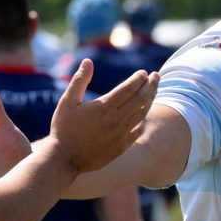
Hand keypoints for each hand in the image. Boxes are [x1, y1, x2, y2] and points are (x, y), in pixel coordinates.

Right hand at [50, 58, 158, 172]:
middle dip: (151, 85)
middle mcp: (116, 120)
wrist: (64, 159)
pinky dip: (144, 118)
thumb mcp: (68, 101)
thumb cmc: (63, 128)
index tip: (143, 72)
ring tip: (154, 89)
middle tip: (157, 75)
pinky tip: (144, 111)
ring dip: (151, 99)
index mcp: (104, 107)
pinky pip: (139, 129)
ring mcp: (122, 134)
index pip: (129, 88)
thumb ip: (79, 80)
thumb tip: (88, 61)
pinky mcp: (123, 145)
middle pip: (141, 98)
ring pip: (143, 113)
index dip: (138, 79)